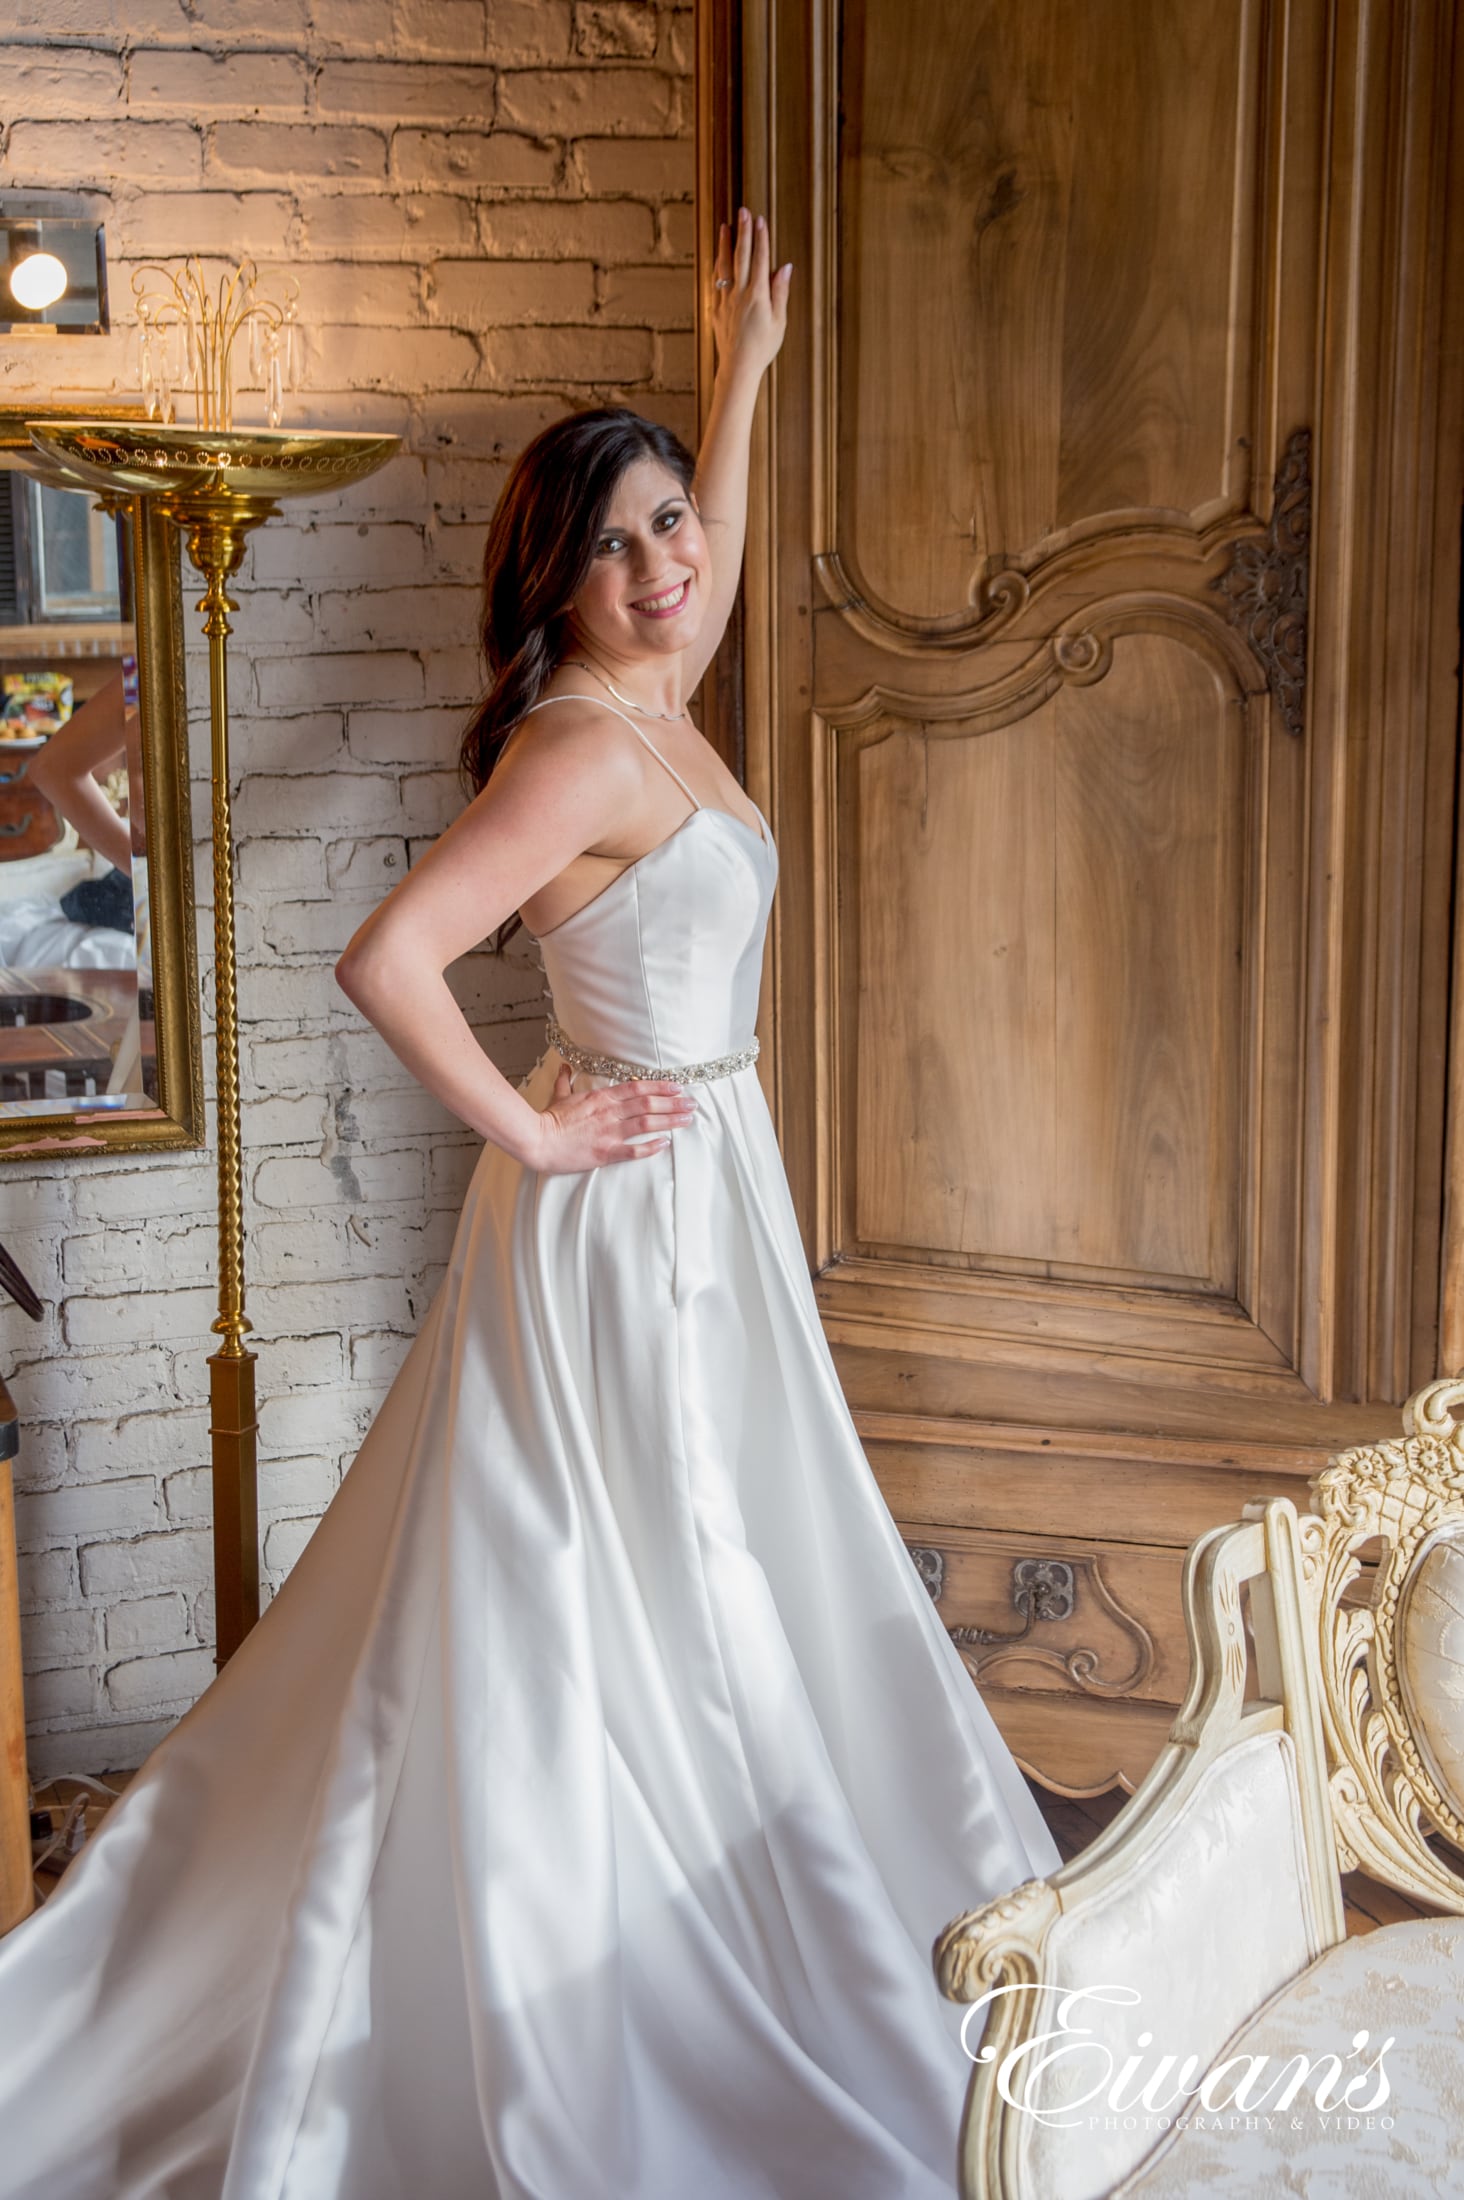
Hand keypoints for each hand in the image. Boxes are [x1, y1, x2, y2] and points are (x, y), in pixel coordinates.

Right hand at [529, 1063, 699, 1173]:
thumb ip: (566, 1081)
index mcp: (601, 1098)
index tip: (678, 1086)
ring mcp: (609, 1132)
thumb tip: (564, 1067)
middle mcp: (610, 1112)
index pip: (638, 1088)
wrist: (537, 1141)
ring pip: (647, 1122)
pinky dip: (651, 1146)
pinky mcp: (606, 1152)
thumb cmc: (549, 1120)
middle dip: (673, 1103)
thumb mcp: (559, 1096)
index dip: (660, 1086)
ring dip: (670, 1120)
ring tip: (687, 1119)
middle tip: (692, 1104)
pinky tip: (665, 1143)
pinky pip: (634, 1149)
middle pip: (648, 1103)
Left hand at [711, 206, 791, 379]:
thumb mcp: (779, 321)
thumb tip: (784, 267)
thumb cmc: (763, 347)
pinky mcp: (715, 308)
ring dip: (725, 244)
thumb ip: (780, 292)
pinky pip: (715, 282)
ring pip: (724, 266)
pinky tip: (717, 258)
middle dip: (743, 232)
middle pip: (741, 256)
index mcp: (758, 295)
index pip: (760, 259)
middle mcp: (740, 293)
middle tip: (743, 211)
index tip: (760, 220)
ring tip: (725, 226)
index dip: (760, 238)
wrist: (739, 367)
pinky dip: (717, 266)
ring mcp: (725, 300)